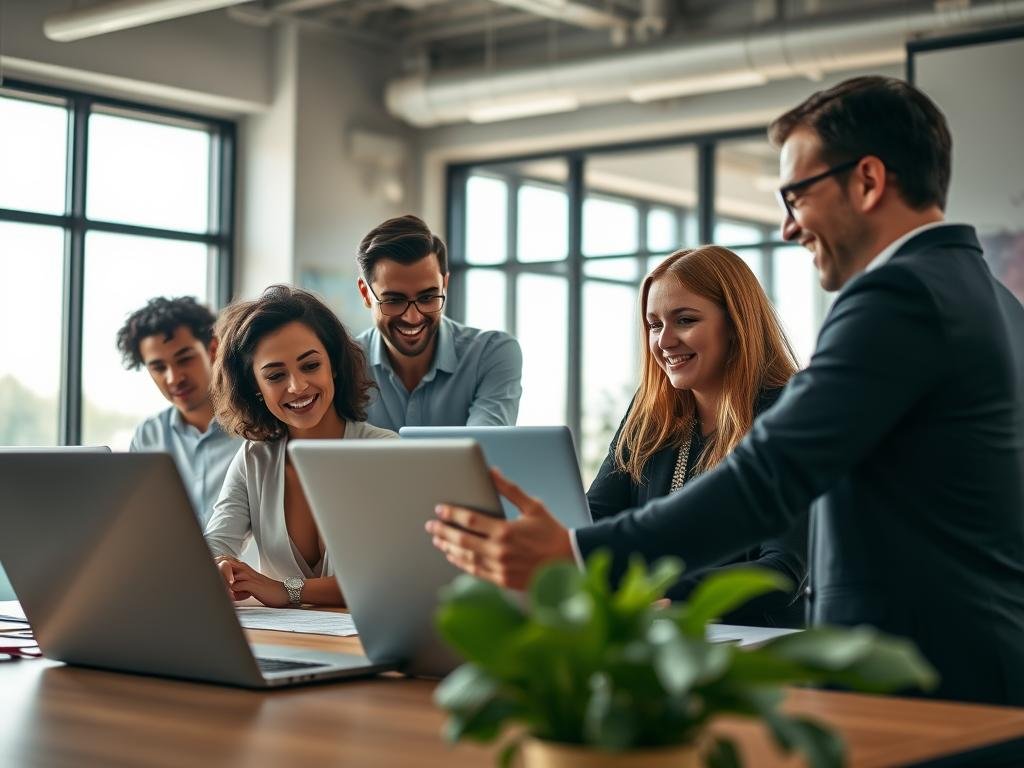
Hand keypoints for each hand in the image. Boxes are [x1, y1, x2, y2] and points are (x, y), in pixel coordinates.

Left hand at [215, 556, 288, 607]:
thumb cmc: (264, 590)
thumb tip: (224, 589)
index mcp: (242, 567)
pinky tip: (228, 598)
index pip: (223, 560)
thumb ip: (235, 583)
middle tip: (209, 582)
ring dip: (221, 583)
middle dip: (214, 572)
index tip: (208, 575)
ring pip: (228, 575)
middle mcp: (244, 569)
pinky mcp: (252, 585)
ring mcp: (248, 576)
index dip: (214, 566)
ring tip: (215, 592)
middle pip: (223, 564)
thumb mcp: (247, 584)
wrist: (282, 592)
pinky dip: (229, 592)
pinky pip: (236, 587)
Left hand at [425, 468, 573, 589]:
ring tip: (437, 539)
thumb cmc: (551, 532)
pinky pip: (475, 571)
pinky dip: (461, 563)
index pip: (470, 520)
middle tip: (430, 525)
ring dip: (449, 547)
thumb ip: (509, 490)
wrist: (568, 562)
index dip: (452, 514)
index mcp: (506, 531)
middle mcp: (500, 551)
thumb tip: (491, 472)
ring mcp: (500, 568)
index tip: (440, 509)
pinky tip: (453, 555)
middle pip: (462, 540)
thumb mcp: (533, 506)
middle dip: (443, 531)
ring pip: (466, 557)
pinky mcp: (502, 580)